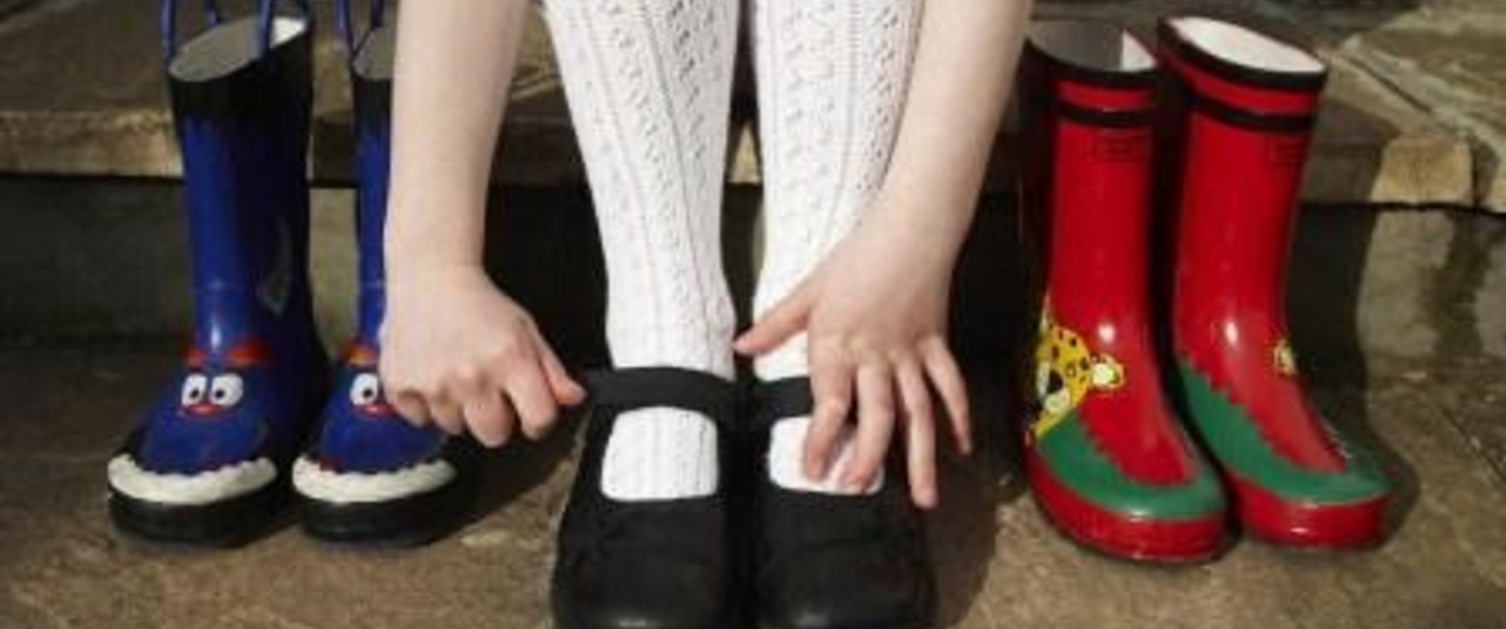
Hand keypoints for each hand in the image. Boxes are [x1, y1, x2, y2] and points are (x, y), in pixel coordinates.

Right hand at [380, 263, 585, 446]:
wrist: (431, 277)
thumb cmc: (479, 303)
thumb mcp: (527, 331)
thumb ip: (552, 370)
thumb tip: (573, 398)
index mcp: (509, 360)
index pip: (538, 419)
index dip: (538, 421)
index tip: (530, 414)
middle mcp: (472, 376)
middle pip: (493, 435)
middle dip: (496, 419)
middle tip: (489, 390)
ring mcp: (434, 383)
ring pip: (455, 428)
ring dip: (458, 408)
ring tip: (457, 375)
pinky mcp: (401, 385)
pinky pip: (419, 419)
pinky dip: (425, 403)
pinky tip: (432, 375)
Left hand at [734, 210, 971, 508]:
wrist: (910, 228)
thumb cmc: (855, 256)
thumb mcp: (808, 289)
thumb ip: (776, 324)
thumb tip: (740, 347)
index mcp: (839, 342)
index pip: (830, 401)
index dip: (821, 439)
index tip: (812, 471)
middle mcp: (876, 353)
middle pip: (877, 415)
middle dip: (868, 457)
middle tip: (858, 489)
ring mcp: (911, 351)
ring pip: (919, 411)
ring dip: (921, 456)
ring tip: (922, 498)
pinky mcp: (937, 343)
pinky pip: (950, 385)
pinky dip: (959, 416)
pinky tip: (961, 449)